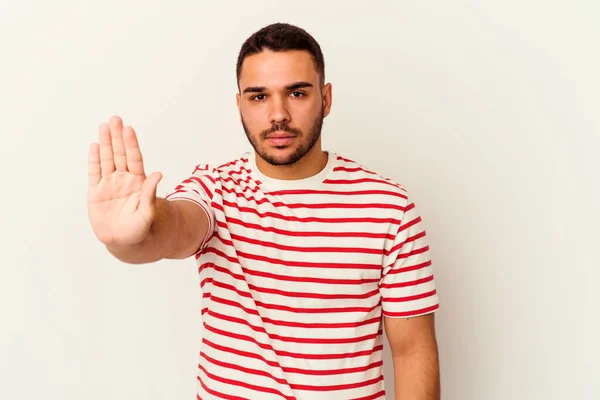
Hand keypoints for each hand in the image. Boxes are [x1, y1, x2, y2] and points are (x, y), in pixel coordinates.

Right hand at [87, 116, 161, 245]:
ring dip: (106, 143)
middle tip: (115, 119)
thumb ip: (150, 193)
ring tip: (104, 126)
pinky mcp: (96, 192)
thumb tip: (158, 174)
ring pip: (107, 159)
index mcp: (138, 182)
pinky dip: (94, 160)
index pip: (134, 158)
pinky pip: (95, 172)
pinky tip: (95, 146)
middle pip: (120, 154)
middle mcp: (124, 179)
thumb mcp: (147, 211)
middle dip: (117, 137)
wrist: (124, 241)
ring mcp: (110, 184)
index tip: (128, 129)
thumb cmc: (140, 228)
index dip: (131, 144)